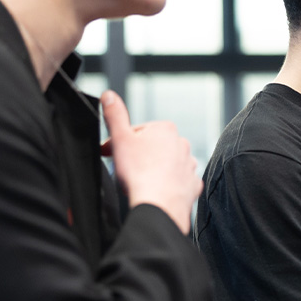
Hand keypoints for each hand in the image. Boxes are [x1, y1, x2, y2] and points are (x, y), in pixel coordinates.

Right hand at [101, 90, 200, 234]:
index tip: (108, 153)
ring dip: (154, 170)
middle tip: (123, 169)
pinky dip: (168, 186)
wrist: (159, 205)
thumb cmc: (139, 172)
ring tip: (140, 182)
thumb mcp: (120, 138)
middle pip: (152, 147)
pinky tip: (156, 191)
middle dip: (138, 155)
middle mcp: (182, 144)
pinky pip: (178, 182)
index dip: (119, 142)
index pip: (137, 131)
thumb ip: (114, 115)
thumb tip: (108, 95)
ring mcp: (189, 166)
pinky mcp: (192, 185)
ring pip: (166, 164)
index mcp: (165, 129)